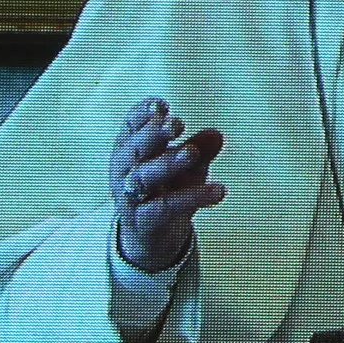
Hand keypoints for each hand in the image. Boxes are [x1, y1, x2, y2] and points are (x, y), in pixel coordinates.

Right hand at [110, 98, 228, 273]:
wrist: (155, 237)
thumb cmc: (168, 189)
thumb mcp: (188, 168)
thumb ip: (200, 150)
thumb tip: (217, 135)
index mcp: (130, 150)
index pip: (130, 126)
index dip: (143, 114)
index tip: (162, 105)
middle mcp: (124, 171)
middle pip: (133, 149)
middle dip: (153, 134)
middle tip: (177, 124)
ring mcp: (130, 197)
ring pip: (144, 177)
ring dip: (168, 163)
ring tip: (192, 153)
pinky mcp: (144, 221)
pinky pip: (166, 207)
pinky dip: (192, 198)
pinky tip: (218, 191)